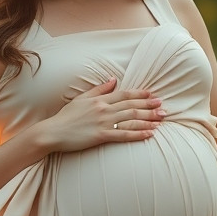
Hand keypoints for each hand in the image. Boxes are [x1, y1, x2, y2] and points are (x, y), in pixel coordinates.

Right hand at [42, 78, 164, 153]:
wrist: (53, 132)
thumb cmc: (66, 117)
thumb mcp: (81, 99)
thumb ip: (99, 89)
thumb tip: (113, 80)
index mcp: (99, 99)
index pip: (124, 95)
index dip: (140, 94)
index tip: (152, 94)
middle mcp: (104, 109)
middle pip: (132, 106)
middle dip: (149, 106)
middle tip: (163, 107)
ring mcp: (103, 122)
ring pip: (131, 119)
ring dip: (148, 119)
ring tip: (161, 119)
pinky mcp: (101, 136)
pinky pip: (124, 134)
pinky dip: (138, 134)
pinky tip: (150, 134)